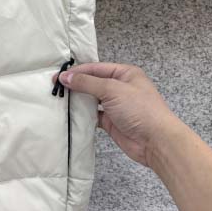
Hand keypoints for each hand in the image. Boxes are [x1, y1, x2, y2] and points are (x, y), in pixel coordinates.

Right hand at [53, 62, 179, 166]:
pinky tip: (69, 114)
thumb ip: (87, 83)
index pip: (96, 68)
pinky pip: (93, 115)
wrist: (156, 142)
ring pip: (92, 99)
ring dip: (78, 100)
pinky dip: (82, 114)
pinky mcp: (111, 122)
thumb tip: (65, 77)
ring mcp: (115, 105)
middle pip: (93, 83)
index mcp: (124, 73)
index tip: (58, 77)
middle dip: (76, 85)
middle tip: (55, 88)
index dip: (77, 71)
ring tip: (58, 100)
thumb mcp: (112, 90)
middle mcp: (120, 87)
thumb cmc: (139, 109)